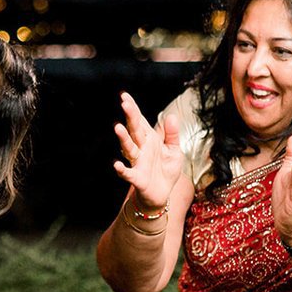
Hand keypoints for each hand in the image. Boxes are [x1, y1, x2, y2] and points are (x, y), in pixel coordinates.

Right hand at [111, 92, 183, 212]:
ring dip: (123, 139)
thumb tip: (172, 116)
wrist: (162, 194)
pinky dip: (122, 170)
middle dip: (130, 117)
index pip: (140, 121)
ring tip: (118, 127)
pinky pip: (128, 173)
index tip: (124, 96)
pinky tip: (116, 165)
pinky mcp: (137, 178)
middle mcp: (141, 149)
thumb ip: (172, 135)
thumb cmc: (165, 170)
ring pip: (129, 148)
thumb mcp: (174, 151)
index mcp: (150, 140)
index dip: (133, 109)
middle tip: (124, 103)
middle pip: (134, 130)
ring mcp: (138, 163)